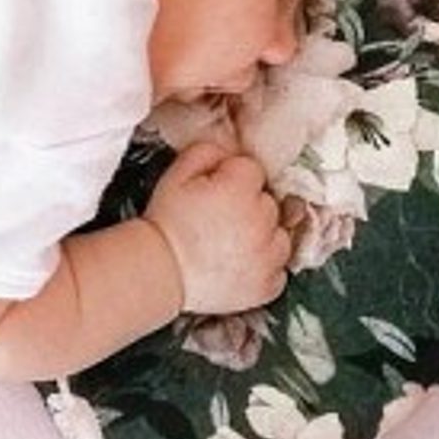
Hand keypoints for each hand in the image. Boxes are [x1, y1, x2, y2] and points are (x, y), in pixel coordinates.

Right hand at [143, 142, 291, 316]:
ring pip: (280, 237)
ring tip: (230, 244)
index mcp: (241, 189)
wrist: (158, 273)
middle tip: (219, 220)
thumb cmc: (166, 224)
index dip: (232, 180)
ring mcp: (268, 257)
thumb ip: (207, 152)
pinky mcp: (268, 286)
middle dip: (250, 207)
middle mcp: (262, 222)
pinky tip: (238, 265)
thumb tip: (228, 154)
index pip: (253, 171)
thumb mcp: (176, 175)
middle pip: (270, 203)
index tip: (216, 192)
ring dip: (263, 237)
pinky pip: (279, 270)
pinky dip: (264, 268)